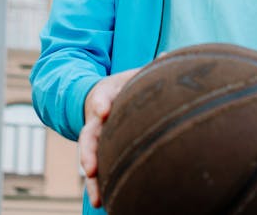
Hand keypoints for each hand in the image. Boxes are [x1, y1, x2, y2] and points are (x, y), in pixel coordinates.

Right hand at [78, 68, 140, 207]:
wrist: (101, 96)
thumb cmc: (125, 86)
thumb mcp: (135, 74)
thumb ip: (149, 68)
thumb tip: (168, 56)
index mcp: (106, 94)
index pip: (101, 97)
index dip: (101, 102)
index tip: (103, 110)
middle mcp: (96, 118)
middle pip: (89, 136)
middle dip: (89, 152)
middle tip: (90, 168)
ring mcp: (95, 137)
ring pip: (89, 159)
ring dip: (92, 179)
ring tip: (97, 198)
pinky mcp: (98, 152)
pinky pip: (98, 170)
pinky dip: (99, 187)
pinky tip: (105, 205)